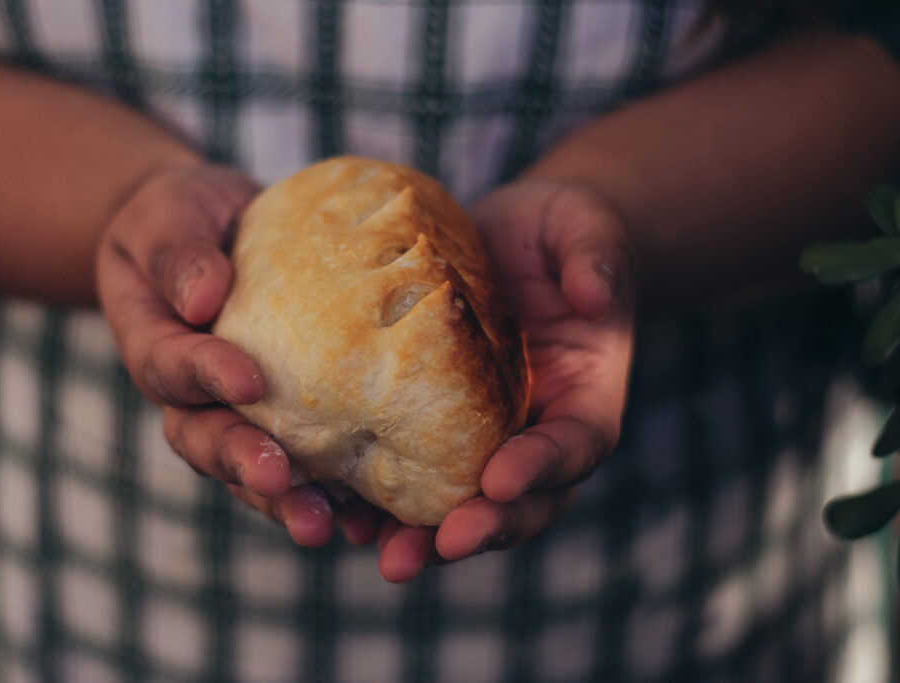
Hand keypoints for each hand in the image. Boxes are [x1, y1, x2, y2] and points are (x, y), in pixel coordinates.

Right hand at [96, 166, 378, 545]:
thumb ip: (179, 253)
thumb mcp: (171, 215)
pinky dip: (328, 497)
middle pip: (205, 441)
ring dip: (283, 500)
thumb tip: (202, 299)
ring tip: (321, 524)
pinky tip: (364, 519)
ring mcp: (234, 415)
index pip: (172, 368)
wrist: (214, 232)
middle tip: (279, 479)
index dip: (206, 376)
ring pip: (249, 469)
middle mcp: (191, 396)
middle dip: (241, 464)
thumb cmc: (185, 218)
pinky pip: (299, 466)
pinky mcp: (281, 420)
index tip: (249, 381)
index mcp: (156, 345)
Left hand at [377, 180, 635, 581]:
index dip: (543, 467)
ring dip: (430, 539)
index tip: (500, 480)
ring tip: (392, 558)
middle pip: (525, 502)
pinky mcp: (432, 429)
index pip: (575, 444)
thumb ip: (594, 255)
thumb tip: (595, 294)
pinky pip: (413, 477)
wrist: (506, 242)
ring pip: (465, 506)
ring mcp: (483, 439)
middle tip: (445, 543)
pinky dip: (385, 506)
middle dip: (487, 527)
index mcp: (584, 396)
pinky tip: (348, 517)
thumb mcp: (582, 228)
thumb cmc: (554, 234)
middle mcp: (536, 432)